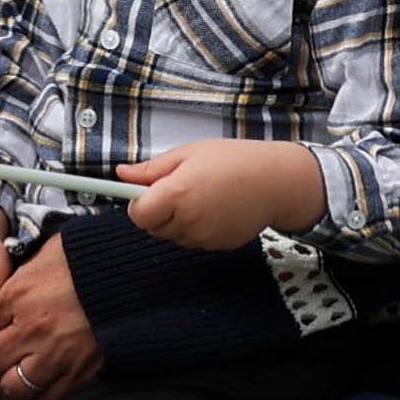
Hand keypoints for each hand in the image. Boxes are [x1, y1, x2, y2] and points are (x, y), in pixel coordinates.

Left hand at [0, 237, 100, 399]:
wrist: (137, 271)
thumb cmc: (89, 258)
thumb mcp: (47, 252)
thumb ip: (17, 275)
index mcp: (21, 294)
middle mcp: (34, 328)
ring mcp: (57, 354)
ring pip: (9, 390)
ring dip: (7, 384)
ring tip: (14, 373)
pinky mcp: (80, 373)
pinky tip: (33, 388)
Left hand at [121, 139, 327, 250]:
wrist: (277, 181)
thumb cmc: (236, 160)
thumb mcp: (191, 152)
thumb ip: (153, 168)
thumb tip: (121, 174)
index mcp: (178, 192)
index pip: (138, 214)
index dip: (138, 203)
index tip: (146, 191)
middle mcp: (188, 220)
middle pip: (153, 227)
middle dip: (158, 210)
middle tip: (181, 187)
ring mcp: (202, 238)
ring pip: (173, 235)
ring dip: (178, 220)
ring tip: (203, 195)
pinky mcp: (215, 247)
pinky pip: (193, 240)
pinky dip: (196, 228)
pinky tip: (215, 208)